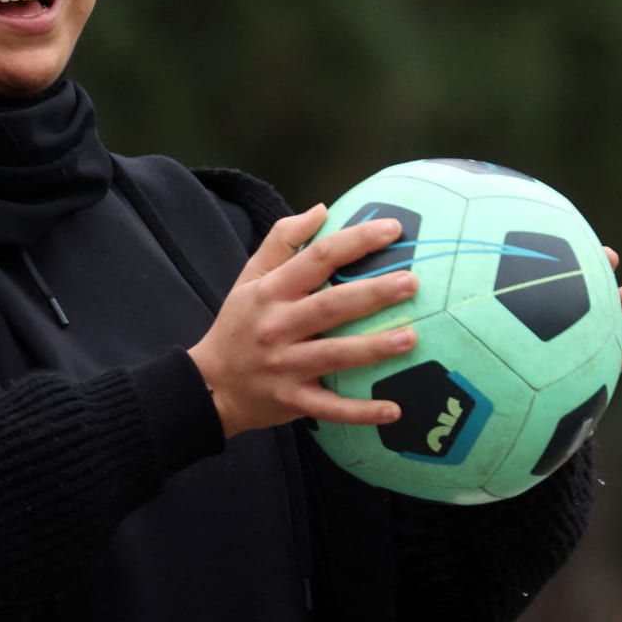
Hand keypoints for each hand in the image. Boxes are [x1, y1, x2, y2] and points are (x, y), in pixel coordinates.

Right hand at [189, 204, 419, 438]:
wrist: (210, 384)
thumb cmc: (238, 324)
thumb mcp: (250, 276)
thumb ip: (282, 240)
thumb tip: (322, 209)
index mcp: (271, 292)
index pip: (317, 258)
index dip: (355, 241)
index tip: (393, 230)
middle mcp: (278, 326)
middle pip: (331, 306)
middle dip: (373, 293)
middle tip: (411, 282)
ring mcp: (285, 366)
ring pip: (335, 355)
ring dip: (374, 348)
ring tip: (411, 337)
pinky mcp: (292, 400)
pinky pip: (331, 407)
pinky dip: (362, 412)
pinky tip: (395, 410)